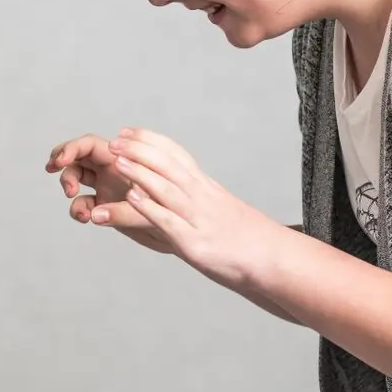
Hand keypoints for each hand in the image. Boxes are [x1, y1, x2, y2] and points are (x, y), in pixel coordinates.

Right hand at [46, 133, 174, 253]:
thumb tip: (93, 214)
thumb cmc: (175, 219)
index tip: (59, 161)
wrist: (184, 235)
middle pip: (78, 157)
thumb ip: (122, 213)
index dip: (71, 149)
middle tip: (55, 172)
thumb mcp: (152, 214)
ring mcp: (107, 186)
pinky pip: (83, 203)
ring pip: (77, 178)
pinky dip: (79, 209)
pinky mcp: (104, 206)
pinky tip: (86, 218)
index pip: (90, 145)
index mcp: (124, 159)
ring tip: (75, 200)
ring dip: (69, 186)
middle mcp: (114, 169)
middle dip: (63, 162)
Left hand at [104, 127, 286, 289]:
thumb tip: (179, 191)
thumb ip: (198, 199)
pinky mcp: (196, 243)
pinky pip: (169, 221)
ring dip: (139, 173)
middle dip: (138, 150)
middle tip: (114, 141)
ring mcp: (199, 219)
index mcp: (206, 187)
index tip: (127, 130)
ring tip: (117, 161)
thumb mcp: (220, 209)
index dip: (149, 140)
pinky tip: (131, 199)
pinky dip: (149, 208)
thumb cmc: (247, 239)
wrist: (276, 261)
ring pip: (166, 188)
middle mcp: (202, 197)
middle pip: (167, 165)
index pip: (175, 154)